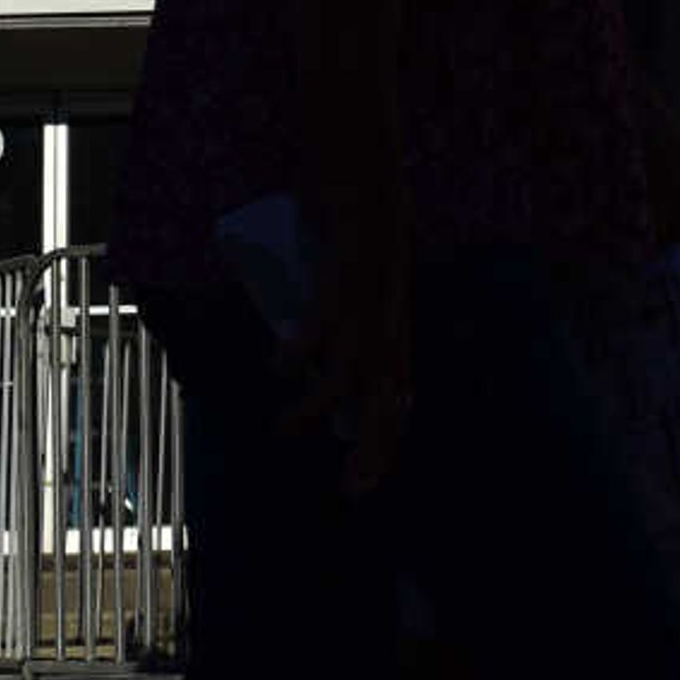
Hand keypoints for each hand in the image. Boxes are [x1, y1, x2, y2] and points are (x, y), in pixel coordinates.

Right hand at [291, 242, 412, 498]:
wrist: (369, 191)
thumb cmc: (363, 247)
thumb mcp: (368, 298)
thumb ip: (351, 329)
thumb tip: (321, 361)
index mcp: (396, 337)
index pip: (400, 403)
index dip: (386, 442)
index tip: (364, 481)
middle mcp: (387, 331)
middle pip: (385, 403)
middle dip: (371, 450)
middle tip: (352, 488)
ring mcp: (366, 312)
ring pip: (347, 379)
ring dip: (314, 411)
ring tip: (284, 429)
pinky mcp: (340, 289)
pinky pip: (318, 336)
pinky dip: (295, 355)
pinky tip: (279, 366)